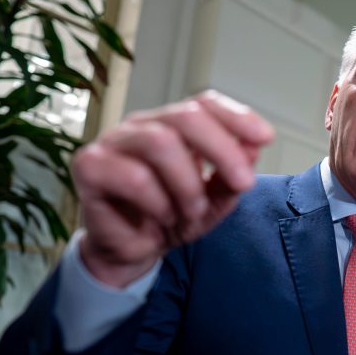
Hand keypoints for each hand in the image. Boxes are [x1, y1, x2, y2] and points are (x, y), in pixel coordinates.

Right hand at [72, 90, 273, 286]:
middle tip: (244, 183)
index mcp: (174, 126)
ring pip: (161, 144)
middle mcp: (144, 126)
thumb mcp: (215, 200)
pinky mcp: (90, 166)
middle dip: (223, 150)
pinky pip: (134, 176)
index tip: (265, 138)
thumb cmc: (173, 216)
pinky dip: (159, 203)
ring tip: (192, 212)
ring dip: (188, 185)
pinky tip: (161, 217)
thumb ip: (233, 175)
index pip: (205, 103)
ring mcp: (114, 142)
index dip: (237, 116)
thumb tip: (254, 147)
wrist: (134, 251)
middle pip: (186, 116)